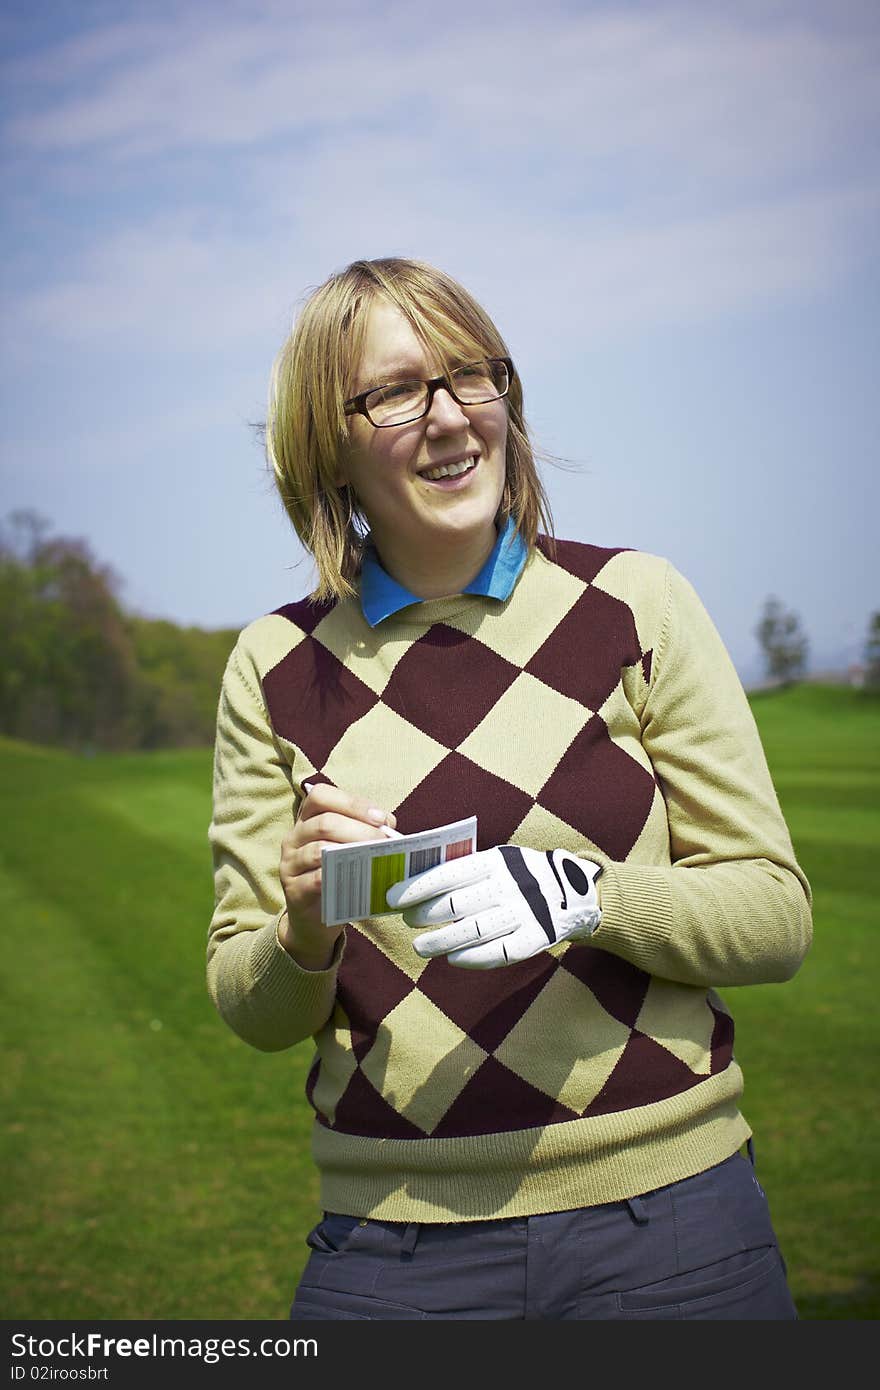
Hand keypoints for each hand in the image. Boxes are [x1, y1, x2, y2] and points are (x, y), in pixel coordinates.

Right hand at [279, 784, 395, 969]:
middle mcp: (294, 837)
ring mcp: (290, 864)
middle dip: (360, 830)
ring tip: (377, 858)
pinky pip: (317, 879)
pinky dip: (342, 877)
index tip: (380, 817)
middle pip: (324, 822)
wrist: (313, 919)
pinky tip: (362, 880)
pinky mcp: (293, 890)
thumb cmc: (336, 876)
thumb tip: (390, 828)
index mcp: (307, 820)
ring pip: (319, 849)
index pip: (320, 796)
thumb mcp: (346, 849)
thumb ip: (362, 833)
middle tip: (385, 841)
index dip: (351, 802)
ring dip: (353, 852)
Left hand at [386, 845, 601, 968]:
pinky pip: (498, 954)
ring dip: (441, 942)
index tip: (392, 899)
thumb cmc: (517, 875)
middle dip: (424, 915)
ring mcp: (524, 913)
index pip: (448, 873)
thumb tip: (413, 881)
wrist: (572, 891)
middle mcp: (509, 885)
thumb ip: (462, 868)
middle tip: (408, 922)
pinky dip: (471, 959)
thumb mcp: (495, 860)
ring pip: (472, 932)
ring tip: (421, 946)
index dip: (416, 888)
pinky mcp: (535, 939)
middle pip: (456, 905)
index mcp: (495, 861)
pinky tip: (453, 958)